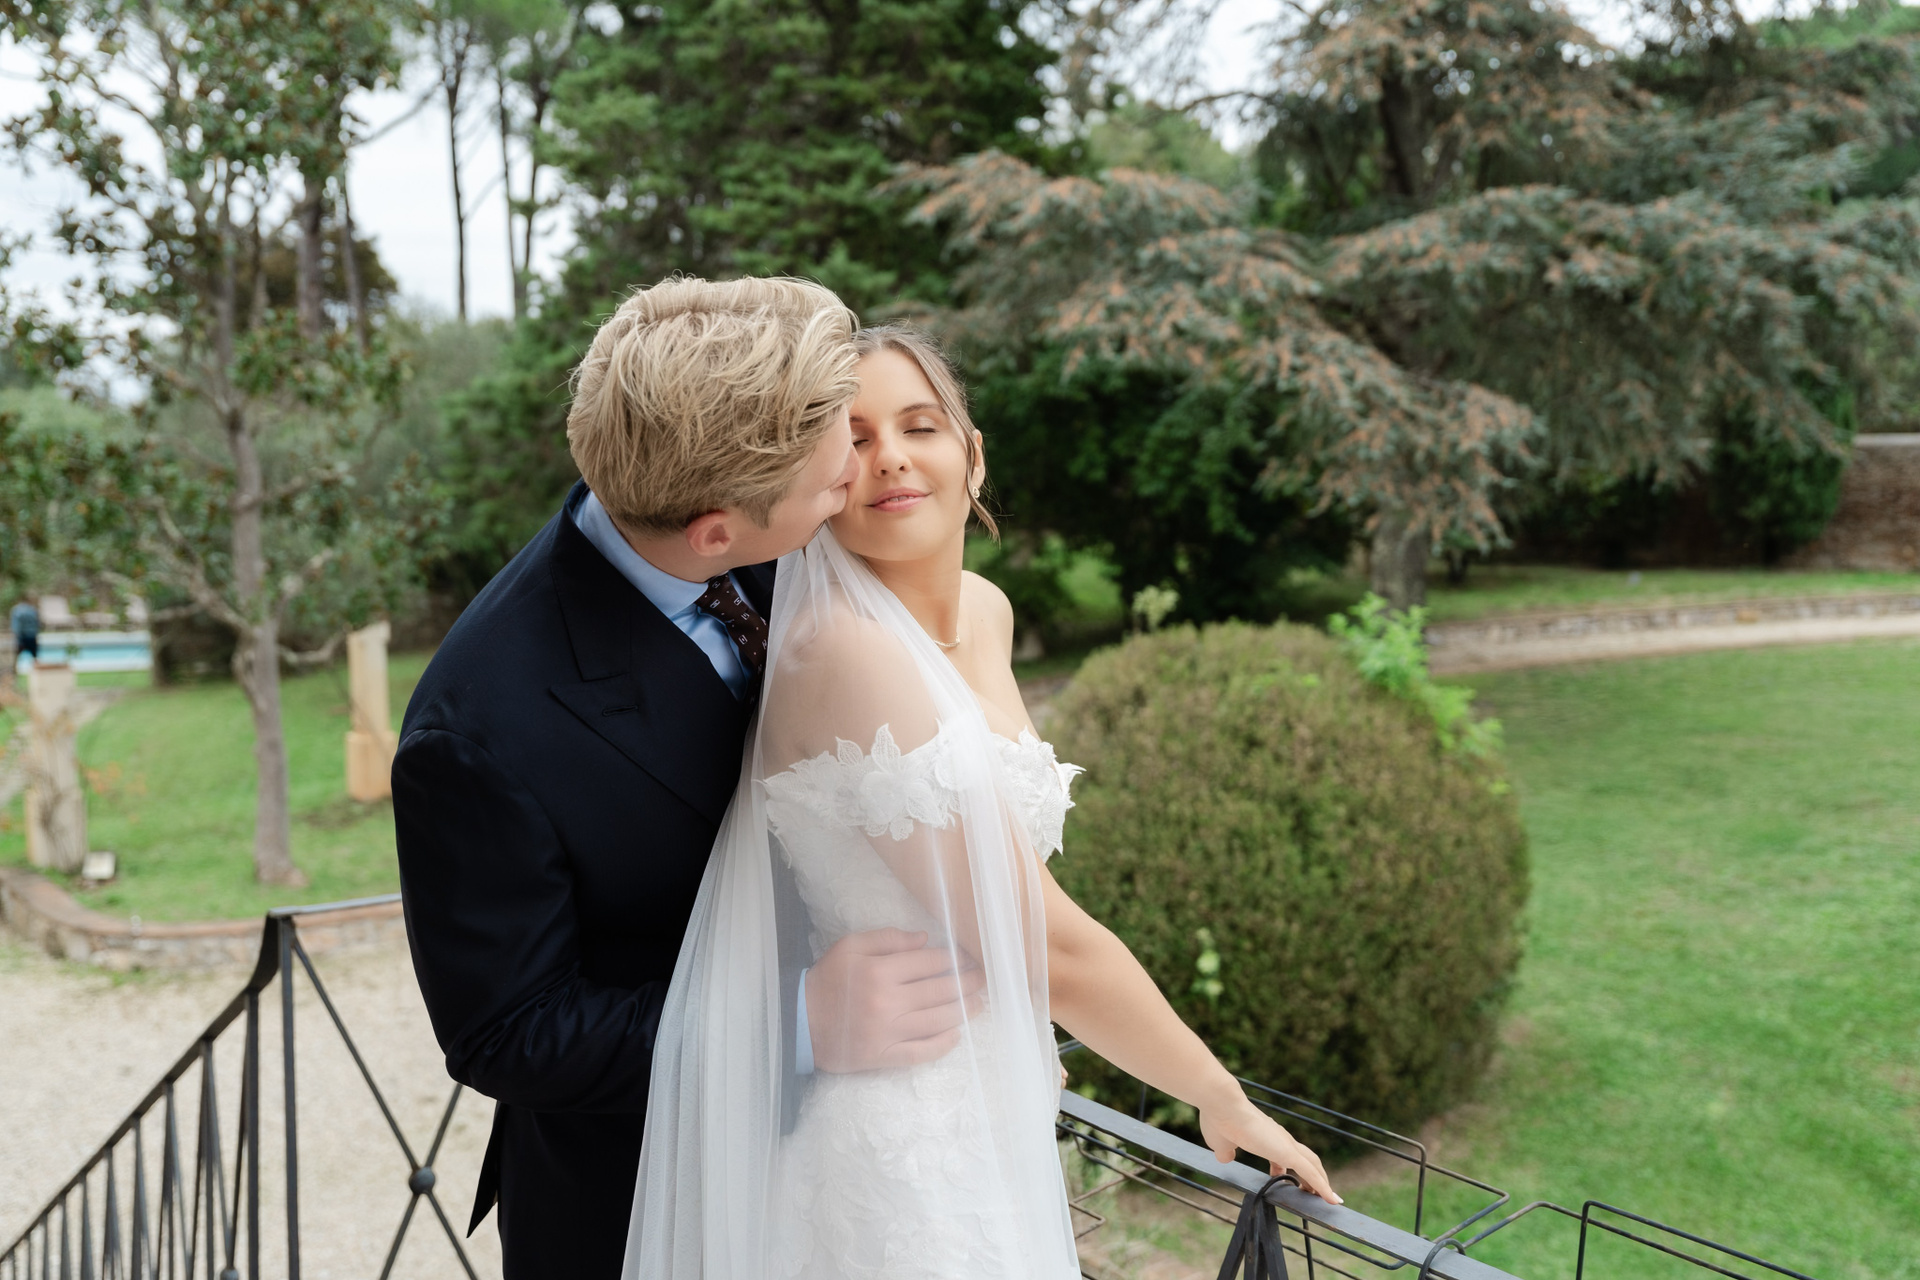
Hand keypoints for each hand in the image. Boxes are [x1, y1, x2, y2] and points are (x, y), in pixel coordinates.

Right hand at [806, 928, 984, 1072]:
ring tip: (979, 1004)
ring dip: (964, 1011)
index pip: (929, 962)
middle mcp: (888, 1001)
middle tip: (983, 979)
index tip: (968, 958)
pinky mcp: (884, 1056)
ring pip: (937, 1020)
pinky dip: (943, 1044)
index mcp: (880, 971)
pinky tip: (956, 1035)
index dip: (955, 958)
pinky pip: (921, 1052)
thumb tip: (925, 940)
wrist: (800, 1022)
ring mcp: (887, 1032)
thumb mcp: (850, 946)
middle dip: (967, 983)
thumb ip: (888, 938)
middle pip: (940, 990)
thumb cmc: (827, 980)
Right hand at [1200, 1093, 1340, 1204]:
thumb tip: (1225, 1157)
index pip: (1282, 1154)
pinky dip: (1322, 1187)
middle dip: (1311, 1178)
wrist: (1222, 1105)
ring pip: (1312, 1165)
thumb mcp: (1220, 1143)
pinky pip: (1310, 1173)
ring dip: (1321, 1183)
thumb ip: (1225, 1151)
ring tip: (1328, 1200)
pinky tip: (1331, 1199)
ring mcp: (1285, 1144)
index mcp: (1266, 1136)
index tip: (1279, 1178)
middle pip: (1305, 1159)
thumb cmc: (1219, 1120)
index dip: (1282, 1169)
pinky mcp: (1287, 1151)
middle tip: (1312, 1194)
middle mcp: (1280, 1138)